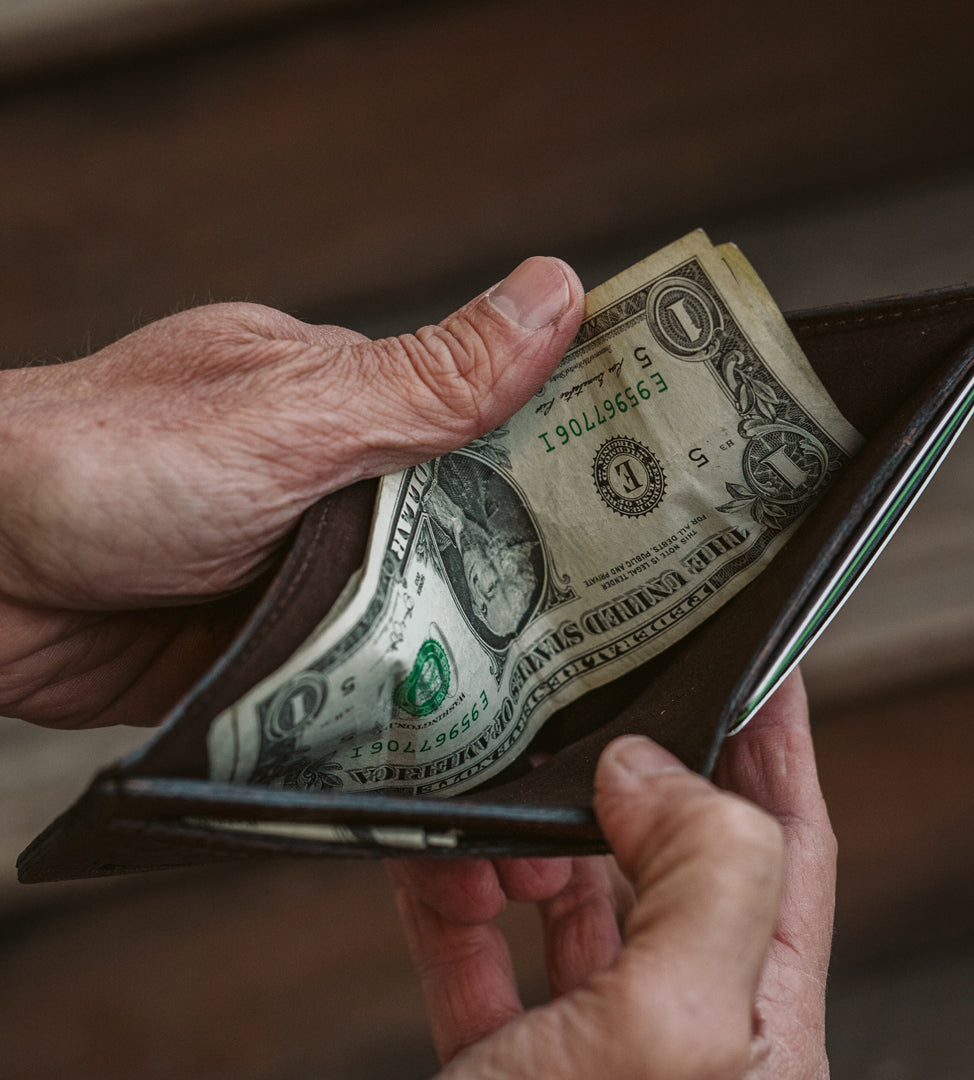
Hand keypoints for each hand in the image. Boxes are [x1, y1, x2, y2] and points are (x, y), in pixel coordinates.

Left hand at [0, 258, 582, 727]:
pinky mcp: (271, 646)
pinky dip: (393, 700)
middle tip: (622, 638)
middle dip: (525, 581)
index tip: (653, 507)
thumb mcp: (291, 416)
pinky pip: (355, 676)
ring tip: (553, 708)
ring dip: (458, 654)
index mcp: (350, 402)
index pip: (491, 424)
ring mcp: (303, 569)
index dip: (570, 461)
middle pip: (462, 534)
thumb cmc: (105, 463)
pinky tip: (450, 734)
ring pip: (413, 615)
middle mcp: (334, 482)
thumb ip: (427, 381)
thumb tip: (556, 291)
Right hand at [388, 669, 834, 1078]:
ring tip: (500, 815)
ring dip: (523, 839)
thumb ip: (700, 878)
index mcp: (760, 1021)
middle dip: (623, 778)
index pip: (786, 843)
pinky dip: (445, 896)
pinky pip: (471, 950)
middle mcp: (679, 1028)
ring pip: (566, 897)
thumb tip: (643, 769)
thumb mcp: (677, 1031)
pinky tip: (434, 865)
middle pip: (667, 856)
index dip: (773, 738)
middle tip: (587, 708)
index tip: (751, 656)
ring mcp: (582, 1048)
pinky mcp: (494, 1062)